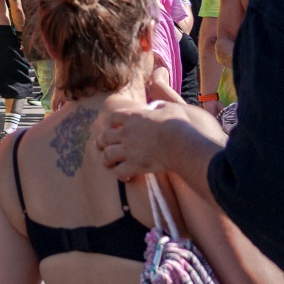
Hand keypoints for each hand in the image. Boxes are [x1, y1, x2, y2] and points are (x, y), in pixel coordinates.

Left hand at [95, 100, 222, 181]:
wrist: (182, 144)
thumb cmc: (179, 125)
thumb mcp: (170, 108)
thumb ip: (160, 106)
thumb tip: (157, 106)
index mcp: (133, 117)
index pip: (113, 117)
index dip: (112, 122)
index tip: (113, 126)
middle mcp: (126, 133)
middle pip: (105, 137)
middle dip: (101, 142)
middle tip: (101, 145)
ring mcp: (128, 150)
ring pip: (107, 155)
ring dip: (106, 160)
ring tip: (108, 163)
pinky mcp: (134, 165)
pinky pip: (120, 172)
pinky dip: (121, 175)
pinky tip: (125, 177)